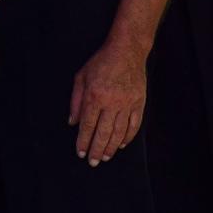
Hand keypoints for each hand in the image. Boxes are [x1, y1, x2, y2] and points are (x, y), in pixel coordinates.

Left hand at [68, 40, 146, 166]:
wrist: (127, 50)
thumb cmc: (102, 61)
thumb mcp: (81, 77)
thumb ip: (76, 101)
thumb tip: (73, 122)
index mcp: (95, 96)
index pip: (87, 126)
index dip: (83, 141)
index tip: (81, 152)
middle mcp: (111, 102)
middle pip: (103, 133)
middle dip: (96, 150)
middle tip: (93, 161)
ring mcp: (127, 103)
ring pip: (118, 132)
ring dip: (111, 147)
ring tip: (105, 157)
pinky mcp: (139, 102)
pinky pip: (134, 125)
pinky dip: (127, 137)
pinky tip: (121, 144)